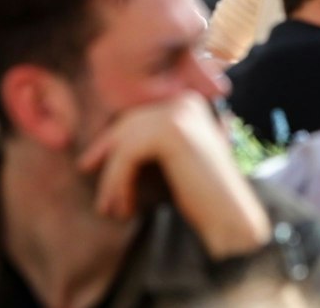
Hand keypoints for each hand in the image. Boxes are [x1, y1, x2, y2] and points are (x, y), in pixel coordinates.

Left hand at [76, 94, 269, 258]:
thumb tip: (108, 142)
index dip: (113, 140)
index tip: (92, 162)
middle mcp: (183, 100)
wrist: (232, 219)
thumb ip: (151, 145)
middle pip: (128, 124)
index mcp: (188, 101)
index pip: (139, 115)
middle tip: (87, 174)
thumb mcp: (175, 161)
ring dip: (111, 179)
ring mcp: (178, 113)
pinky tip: (123, 207)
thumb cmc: (204, 196)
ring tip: (109, 208)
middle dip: (104, 152)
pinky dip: (118, 184)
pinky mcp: (171, 132)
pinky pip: (127, 156)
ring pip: (125, 143)